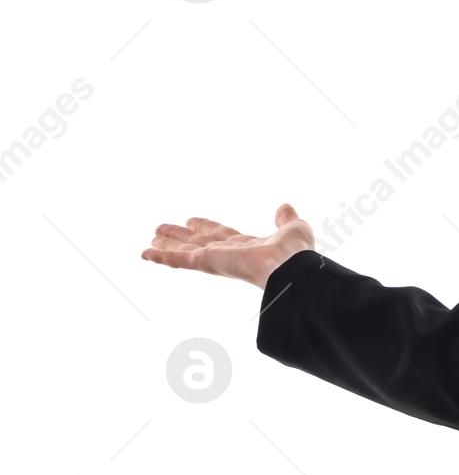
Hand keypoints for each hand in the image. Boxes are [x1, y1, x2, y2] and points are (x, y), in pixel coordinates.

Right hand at [141, 203, 315, 289]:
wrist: (292, 267)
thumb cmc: (296, 253)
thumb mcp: (294, 228)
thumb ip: (286, 219)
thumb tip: (285, 207)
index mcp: (248, 246)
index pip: (221, 235)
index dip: (206, 227)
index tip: (192, 220)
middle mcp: (229, 254)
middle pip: (198, 243)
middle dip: (180, 237)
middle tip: (161, 229)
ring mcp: (216, 260)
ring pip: (185, 251)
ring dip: (167, 246)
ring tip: (150, 240)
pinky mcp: (207, 263)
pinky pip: (179, 260)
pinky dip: (162, 256)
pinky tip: (146, 253)